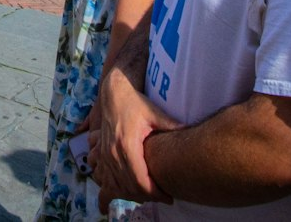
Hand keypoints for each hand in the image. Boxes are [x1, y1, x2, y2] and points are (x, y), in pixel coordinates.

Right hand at [92, 67, 177, 203]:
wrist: (113, 92)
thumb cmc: (135, 102)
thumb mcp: (154, 113)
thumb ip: (171, 125)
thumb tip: (189, 131)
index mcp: (127, 145)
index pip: (141, 181)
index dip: (155, 193)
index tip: (169, 197)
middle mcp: (113, 154)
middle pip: (130, 188)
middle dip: (148, 197)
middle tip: (163, 196)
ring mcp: (105, 155)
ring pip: (118, 187)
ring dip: (133, 195)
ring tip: (150, 195)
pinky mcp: (101, 155)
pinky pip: (106, 180)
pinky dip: (115, 190)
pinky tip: (125, 194)